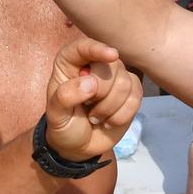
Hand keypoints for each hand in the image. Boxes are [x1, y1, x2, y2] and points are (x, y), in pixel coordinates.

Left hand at [42, 37, 142, 161]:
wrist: (79, 146)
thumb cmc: (64, 125)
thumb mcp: (56, 115)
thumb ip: (65, 97)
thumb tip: (90, 83)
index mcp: (70, 63)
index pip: (83, 47)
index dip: (97, 49)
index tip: (112, 56)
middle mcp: (94, 65)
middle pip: (111, 66)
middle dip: (102, 93)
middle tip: (87, 108)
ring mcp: (115, 77)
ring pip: (126, 83)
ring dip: (110, 108)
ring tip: (95, 117)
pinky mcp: (130, 92)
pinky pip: (136, 97)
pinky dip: (122, 115)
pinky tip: (109, 121)